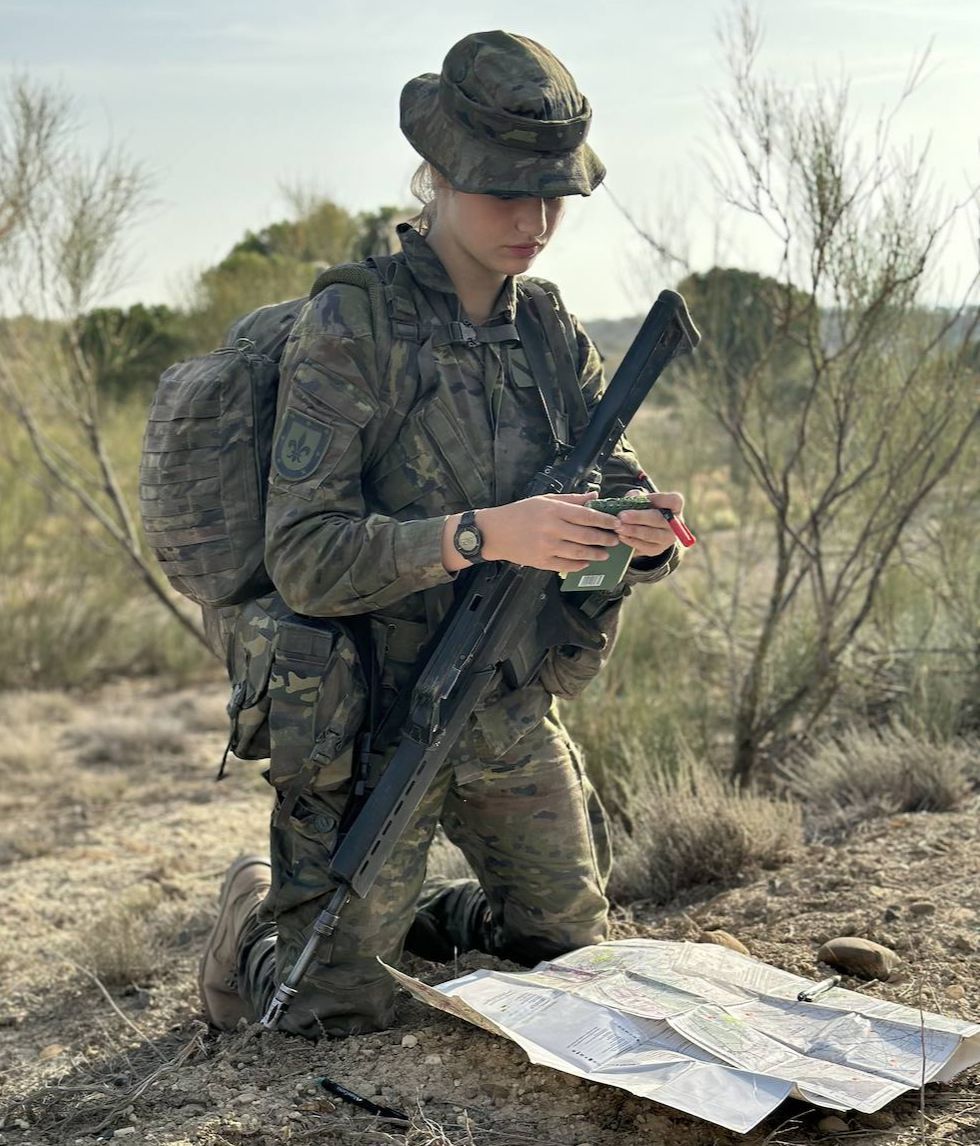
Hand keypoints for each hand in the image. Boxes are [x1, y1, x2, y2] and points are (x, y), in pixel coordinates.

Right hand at [443, 494, 619, 572]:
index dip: (604, 520)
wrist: (494, 532)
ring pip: (579, 552)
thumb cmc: (519, 512)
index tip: (616, 522)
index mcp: (553, 510)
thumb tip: (594, 495)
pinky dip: (579, 564)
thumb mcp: (544, 500)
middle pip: (586, 535)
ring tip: (605, 554)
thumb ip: (571, 499)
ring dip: (596, 554)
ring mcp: (546, 547)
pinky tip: (586, 562)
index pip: (586, 515)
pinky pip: (566, 565)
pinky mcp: (541, 561)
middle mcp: (551, 529)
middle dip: (605, 538)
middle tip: (615, 539)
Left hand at [613, 489, 685, 557]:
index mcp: (675, 507)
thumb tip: (631, 497)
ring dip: (633, 531)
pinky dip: (632, 541)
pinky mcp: (657, 549)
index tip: (644, 498)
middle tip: (622, 516)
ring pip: (651, 535)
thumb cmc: (645, 508)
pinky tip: (621, 536)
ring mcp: (668, 538)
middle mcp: (675, 524)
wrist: (645, 528)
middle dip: (638, 517)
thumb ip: (637, 496)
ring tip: (619, 527)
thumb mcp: (642, 499)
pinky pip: (645, 546)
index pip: (674, 501)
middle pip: (658, 519)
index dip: (659, 499)